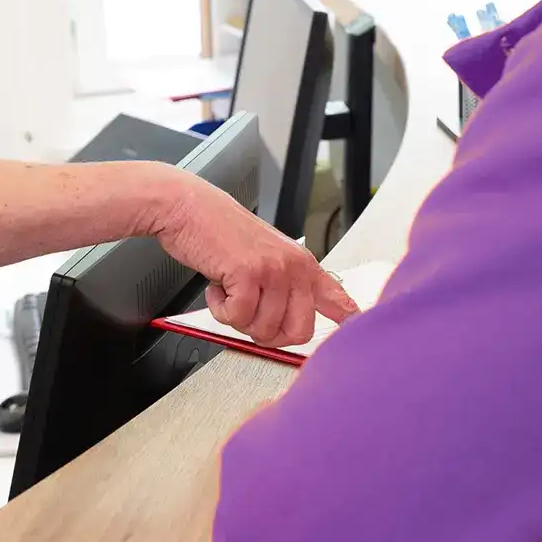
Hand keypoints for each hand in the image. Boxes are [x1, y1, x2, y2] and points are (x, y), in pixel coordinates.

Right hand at [158, 175, 360, 345]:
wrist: (189, 208)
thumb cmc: (220, 232)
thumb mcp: (264, 255)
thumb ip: (284, 286)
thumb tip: (292, 323)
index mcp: (302, 263)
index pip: (336, 298)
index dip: (346, 318)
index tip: (352, 326)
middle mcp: (294, 267)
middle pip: (298, 332)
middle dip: (267, 334)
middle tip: (249, 313)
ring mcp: (273, 270)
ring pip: (263, 329)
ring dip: (237, 318)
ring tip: (228, 290)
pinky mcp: (248, 273)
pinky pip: (238, 317)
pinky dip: (220, 310)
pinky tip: (217, 288)